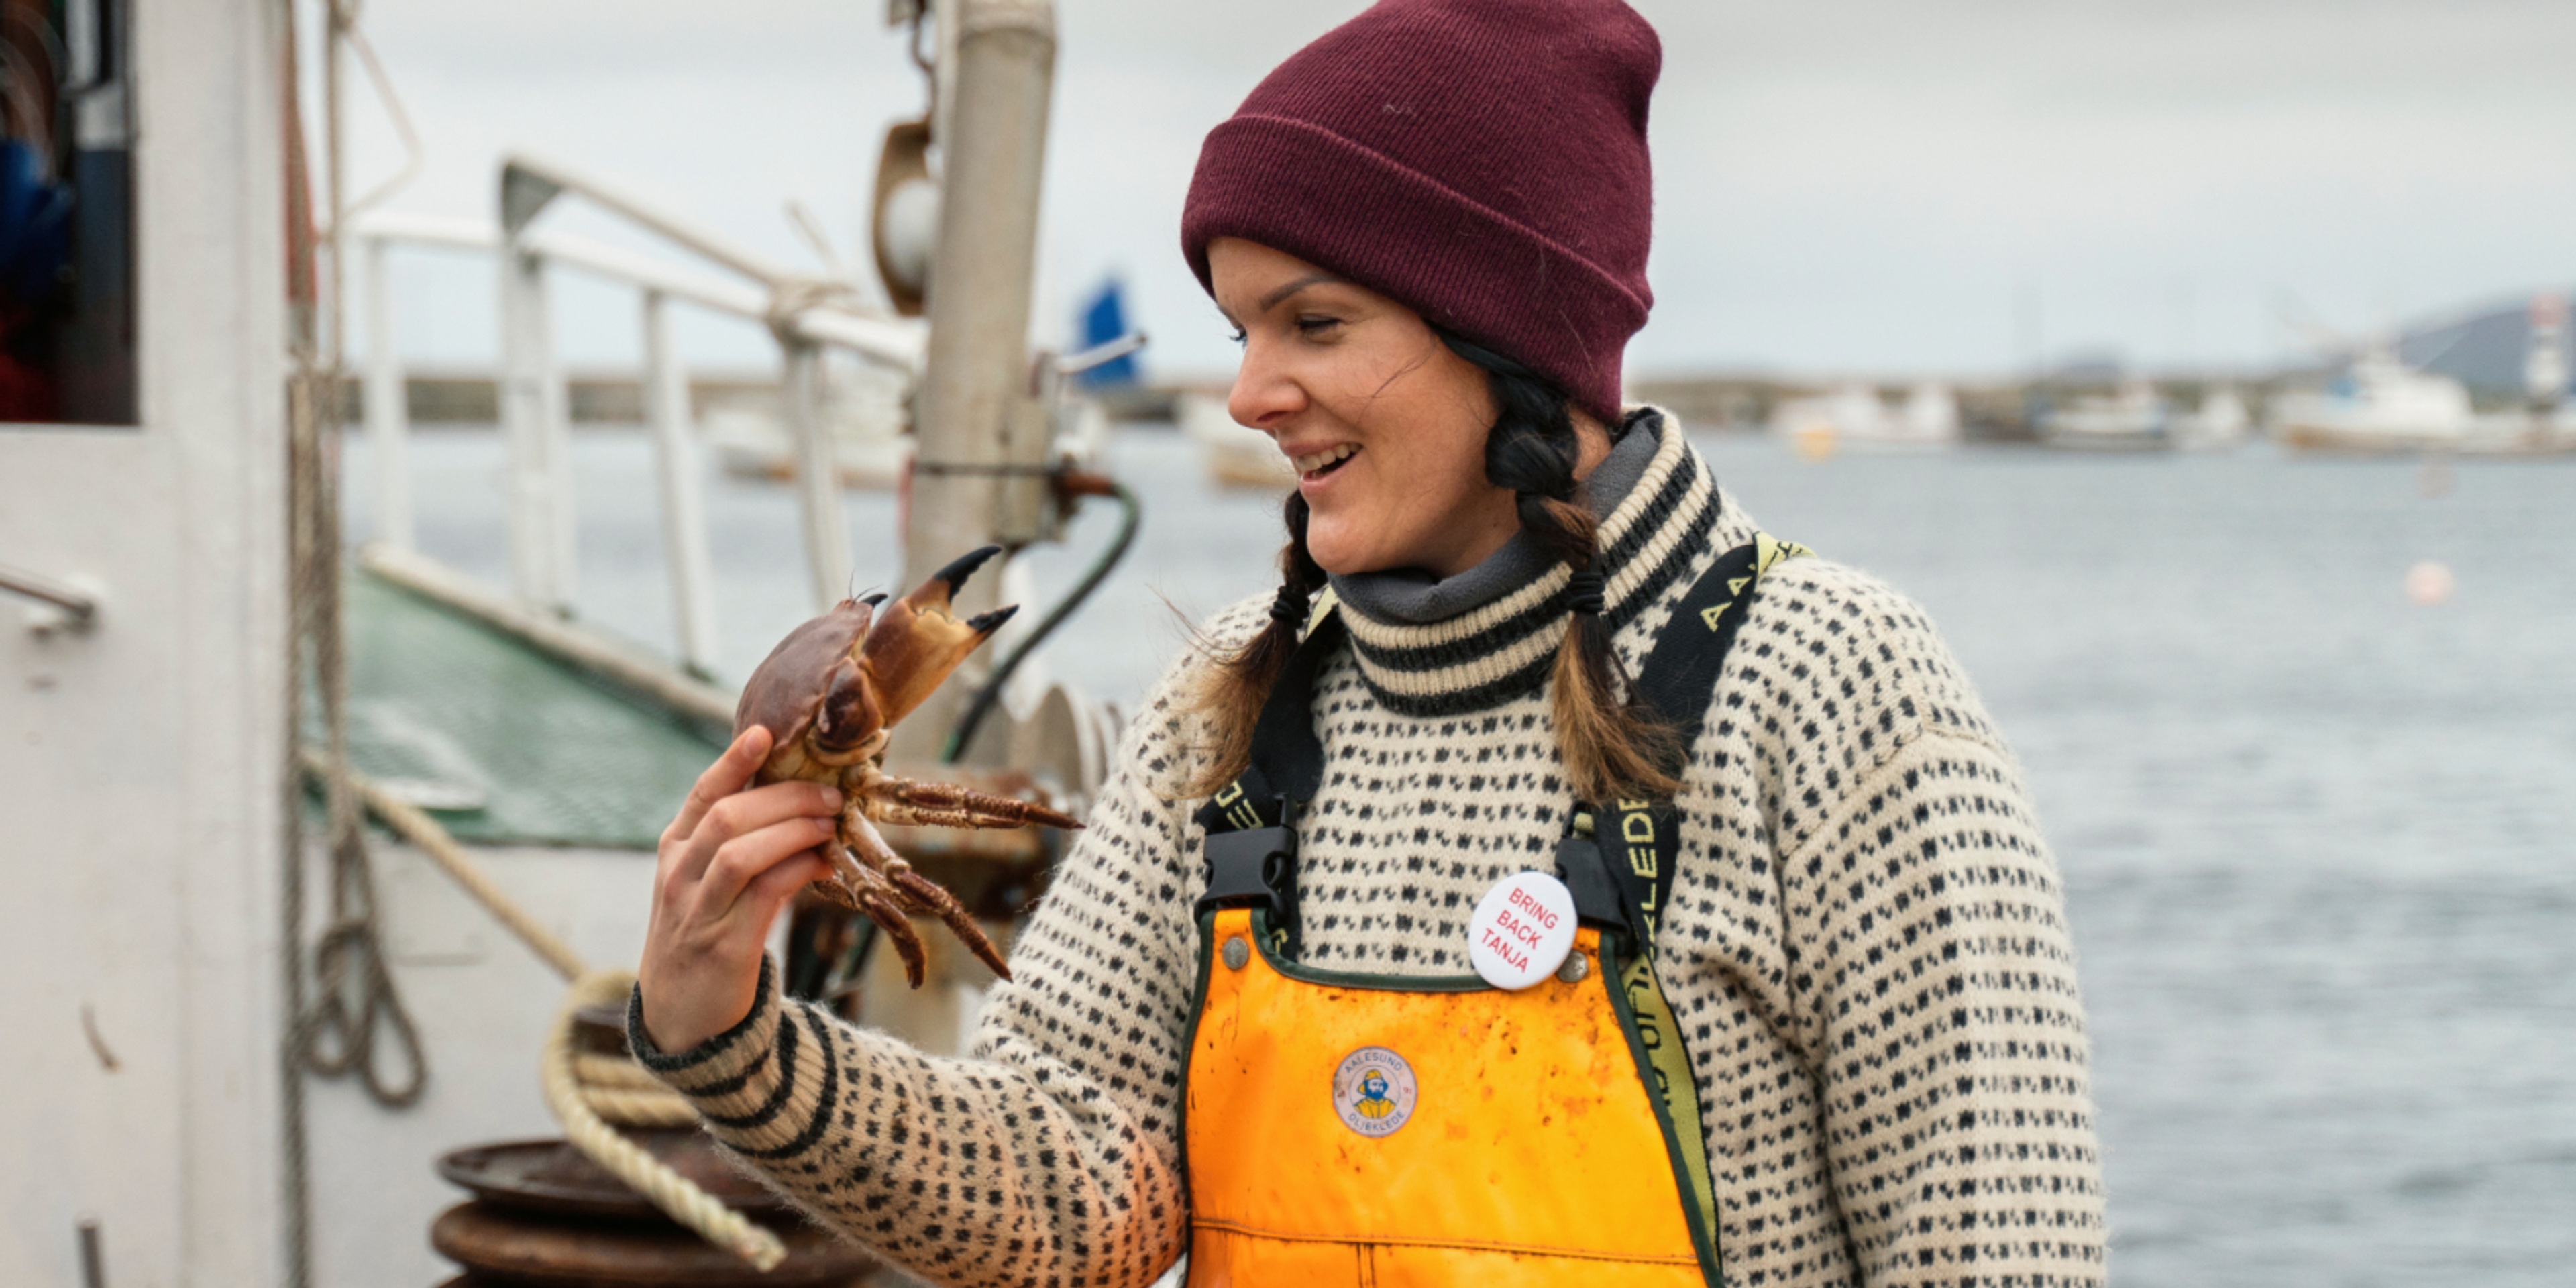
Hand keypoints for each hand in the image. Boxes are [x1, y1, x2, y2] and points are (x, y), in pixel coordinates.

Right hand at [638, 727, 840, 1051]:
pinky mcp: (723, 947)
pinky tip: (824, 865)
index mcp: (674, 852)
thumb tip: (800, 803)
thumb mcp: (706, 885)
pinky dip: (798, 870)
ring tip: (831, 825)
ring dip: (793, 830)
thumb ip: (740, 845)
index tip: (765, 733)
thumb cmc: (703, 936)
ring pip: (740, 852)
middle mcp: (679, 877)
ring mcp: (697, 912)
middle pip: (727, 817)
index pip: (701, 796)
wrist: (679, 1018)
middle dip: (784, 798)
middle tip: (831, 795)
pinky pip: (763, 895)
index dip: (733, 762)